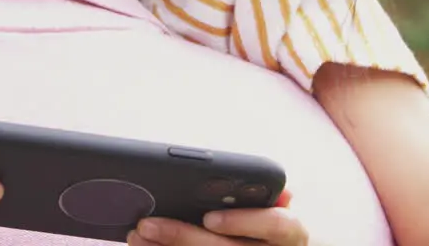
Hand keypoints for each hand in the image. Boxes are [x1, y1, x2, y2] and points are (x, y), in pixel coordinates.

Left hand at [128, 192, 309, 245]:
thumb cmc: (269, 225)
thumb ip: (270, 195)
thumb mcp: (277, 208)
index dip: (242, 221)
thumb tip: (284, 191)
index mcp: (290, 233)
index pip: (275, 225)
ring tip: (138, 234)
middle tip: (148, 223)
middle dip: (182, 236)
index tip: (210, 217)